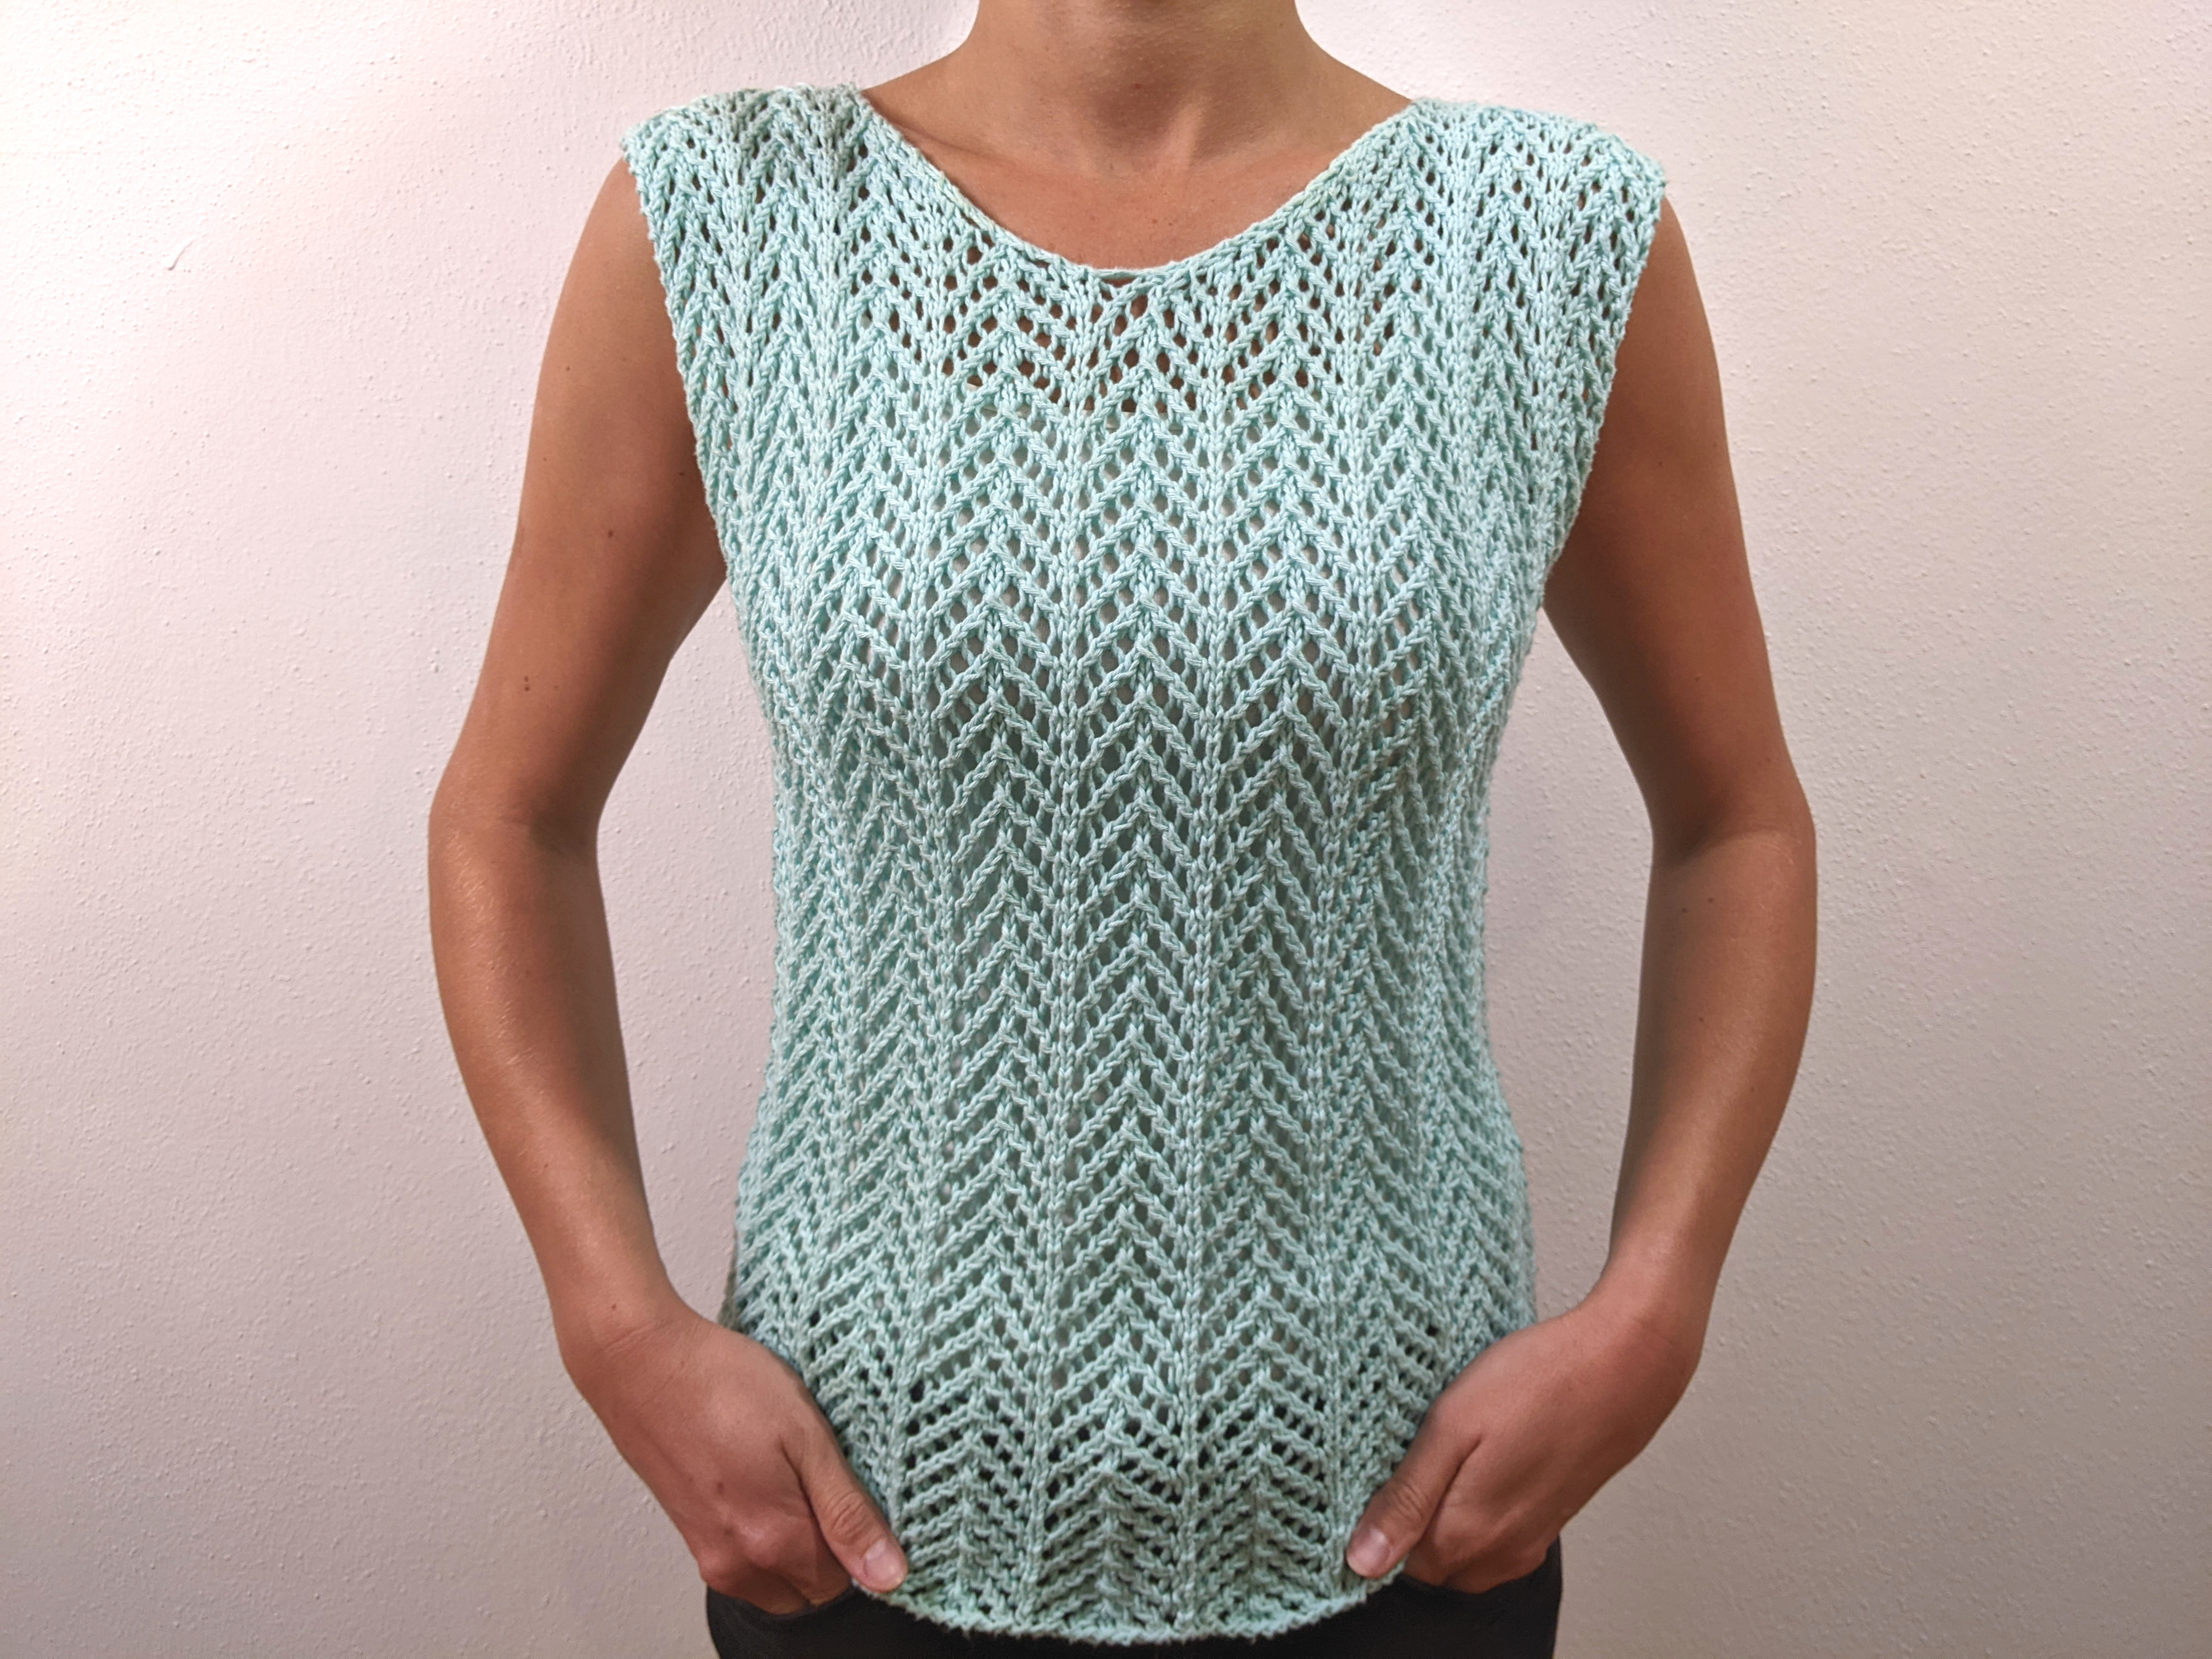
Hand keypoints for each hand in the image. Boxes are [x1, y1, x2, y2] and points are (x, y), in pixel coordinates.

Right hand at [564, 1304, 908, 1613]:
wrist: (641, 1361)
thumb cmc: (723, 1383)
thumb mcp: (806, 1435)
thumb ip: (847, 1512)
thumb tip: (889, 1575)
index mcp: (774, 1541)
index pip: (844, 1583)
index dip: (860, 1541)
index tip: (857, 1494)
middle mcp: (738, 1564)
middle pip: (809, 1589)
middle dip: (829, 1551)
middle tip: (825, 1480)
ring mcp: (707, 1552)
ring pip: (775, 1579)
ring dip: (794, 1545)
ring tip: (792, 1476)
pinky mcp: (689, 1532)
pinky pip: (742, 1560)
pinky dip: (761, 1535)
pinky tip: (761, 1477)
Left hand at [1344, 1290, 1700, 1592]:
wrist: (1625, 1365)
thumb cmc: (1538, 1382)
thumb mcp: (1452, 1426)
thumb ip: (1407, 1498)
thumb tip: (1362, 1562)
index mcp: (1464, 1535)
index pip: (1390, 1561)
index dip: (1375, 1518)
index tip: (1376, 1469)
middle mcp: (1497, 1553)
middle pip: (1426, 1560)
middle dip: (1409, 1519)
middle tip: (1412, 1452)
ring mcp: (1528, 1541)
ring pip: (1462, 1551)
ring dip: (1445, 1514)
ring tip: (1449, 1451)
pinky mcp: (1549, 1522)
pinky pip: (1496, 1537)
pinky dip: (1479, 1510)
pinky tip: (1485, 1460)